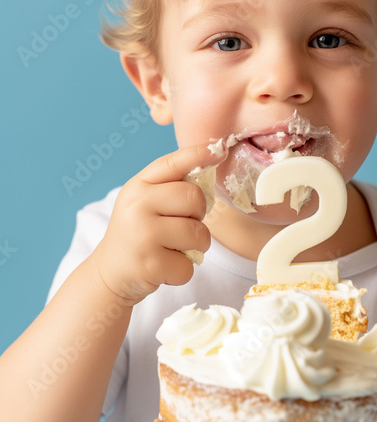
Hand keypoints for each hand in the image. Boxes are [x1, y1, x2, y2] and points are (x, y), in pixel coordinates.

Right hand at [90, 145, 226, 305]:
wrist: (110, 272)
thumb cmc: (138, 232)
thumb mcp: (145, 201)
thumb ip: (171, 185)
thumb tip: (213, 162)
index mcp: (138, 186)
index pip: (173, 163)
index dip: (199, 154)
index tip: (221, 149)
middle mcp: (138, 205)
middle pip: (194, 198)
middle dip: (198, 216)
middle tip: (181, 226)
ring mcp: (143, 234)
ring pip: (198, 234)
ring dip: (196, 247)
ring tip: (173, 248)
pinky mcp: (150, 264)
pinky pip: (189, 266)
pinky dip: (182, 271)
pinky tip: (163, 267)